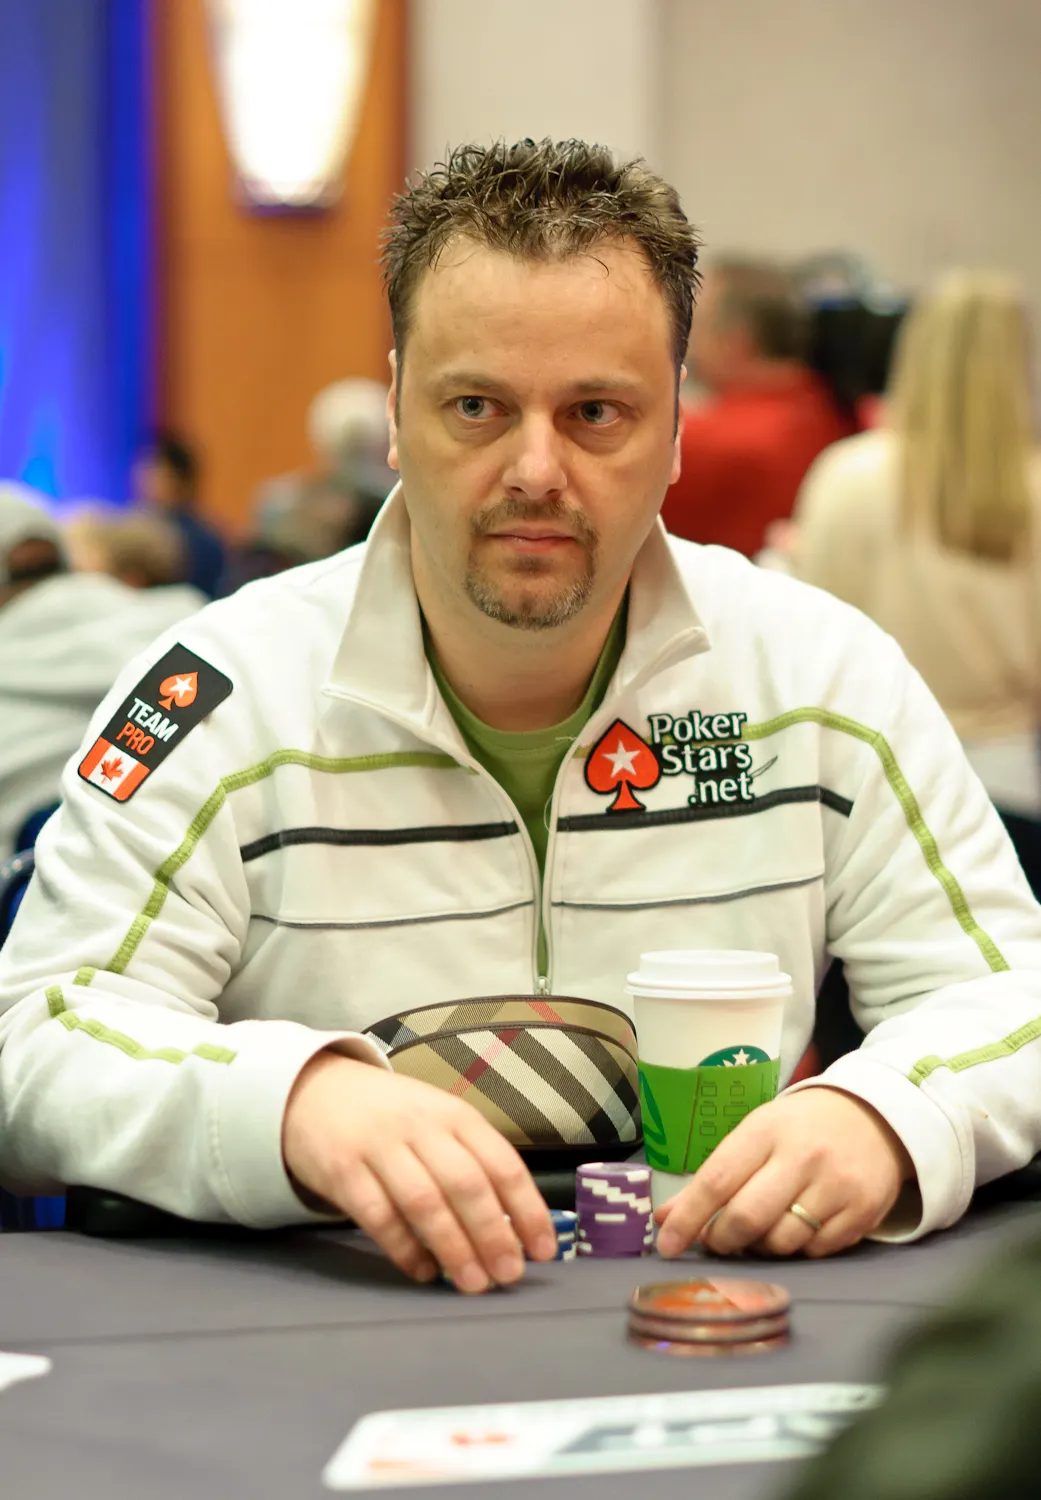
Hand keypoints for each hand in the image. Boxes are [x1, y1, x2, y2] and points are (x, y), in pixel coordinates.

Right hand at [282, 1052, 556, 1291]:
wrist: (315, 1090)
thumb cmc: (390, 1116)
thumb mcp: (437, 1120)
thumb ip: (471, 1160)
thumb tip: (515, 1225)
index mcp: (454, 1115)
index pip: (501, 1162)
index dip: (527, 1209)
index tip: (543, 1249)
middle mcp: (420, 1126)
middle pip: (466, 1183)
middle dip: (493, 1234)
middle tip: (509, 1274)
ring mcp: (379, 1146)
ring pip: (425, 1201)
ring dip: (453, 1248)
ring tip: (474, 1283)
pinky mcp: (343, 1170)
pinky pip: (379, 1216)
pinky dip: (405, 1248)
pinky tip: (423, 1271)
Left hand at [654, 1086, 913, 1259]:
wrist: (875, 1115)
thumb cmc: (801, 1128)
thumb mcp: (756, 1135)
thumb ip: (713, 1177)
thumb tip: (665, 1220)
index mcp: (766, 1130)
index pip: (717, 1179)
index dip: (689, 1217)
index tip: (666, 1244)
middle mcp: (802, 1156)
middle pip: (748, 1217)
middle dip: (722, 1239)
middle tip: (717, 1240)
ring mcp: (837, 1185)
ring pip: (781, 1242)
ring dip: (761, 1247)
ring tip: (761, 1229)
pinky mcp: (864, 1211)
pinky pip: (816, 1251)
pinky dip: (799, 1249)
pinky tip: (798, 1228)